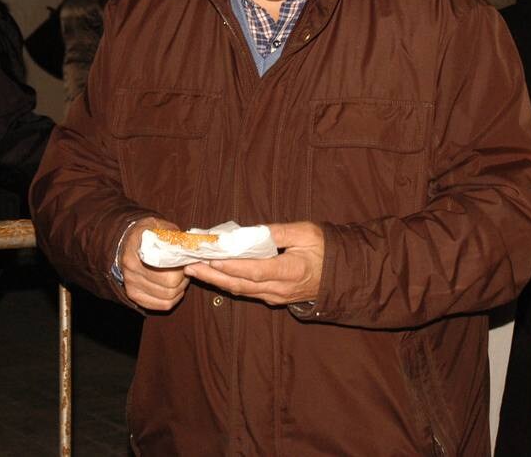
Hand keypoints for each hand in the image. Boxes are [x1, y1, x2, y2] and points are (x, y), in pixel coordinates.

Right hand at [121, 218, 189, 311]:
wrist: (129, 240)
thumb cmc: (149, 233)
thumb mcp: (162, 227)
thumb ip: (176, 238)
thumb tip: (193, 249)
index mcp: (138, 252)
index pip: (168, 273)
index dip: (182, 269)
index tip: (186, 261)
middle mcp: (132, 271)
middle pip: (169, 288)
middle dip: (182, 280)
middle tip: (185, 270)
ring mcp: (131, 284)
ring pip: (167, 298)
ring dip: (179, 290)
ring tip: (180, 278)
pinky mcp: (134, 294)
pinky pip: (161, 305)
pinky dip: (172, 299)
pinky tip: (174, 289)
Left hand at [184, 221, 324, 306]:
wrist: (340, 274)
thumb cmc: (324, 249)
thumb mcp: (306, 232)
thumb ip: (279, 232)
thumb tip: (252, 231)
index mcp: (291, 270)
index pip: (255, 270)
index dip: (231, 266)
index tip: (211, 258)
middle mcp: (280, 288)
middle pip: (241, 284)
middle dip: (213, 275)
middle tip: (189, 265)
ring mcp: (276, 296)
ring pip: (241, 291)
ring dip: (216, 281)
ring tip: (195, 269)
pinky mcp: (273, 298)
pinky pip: (247, 292)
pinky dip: (229, 283)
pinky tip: (215, 275)